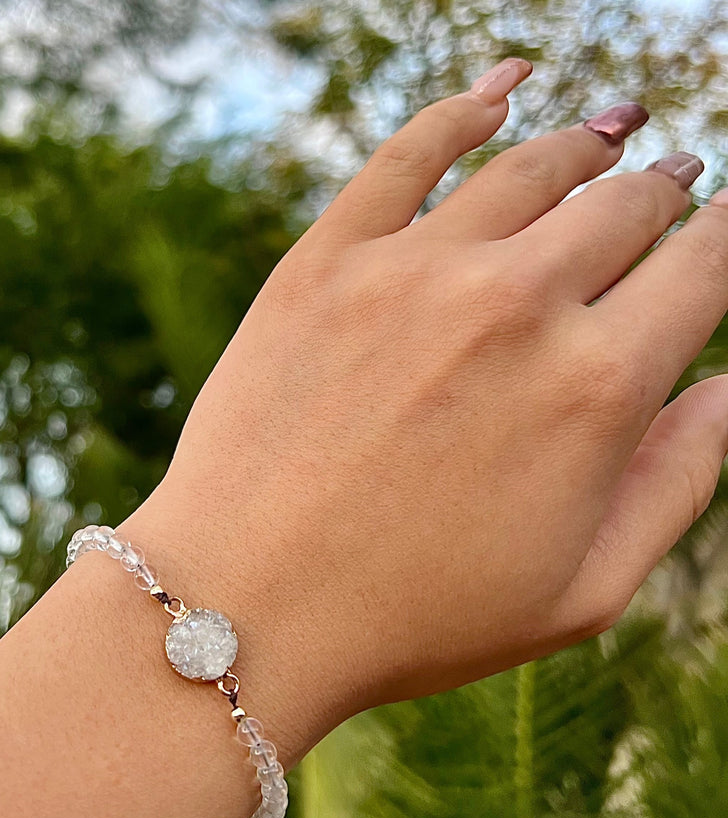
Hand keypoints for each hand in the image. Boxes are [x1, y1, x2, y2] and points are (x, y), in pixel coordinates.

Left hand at [124, 59, 727, 749]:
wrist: (245, 609)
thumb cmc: (413, 621)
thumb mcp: (580, 594)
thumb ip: (676, 485)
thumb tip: (727, 387)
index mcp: (596, 388)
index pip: (701, 268)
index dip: (725, 237)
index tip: (724, 224)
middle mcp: (515, 307)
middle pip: (623, 206)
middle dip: (659, 194)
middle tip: (665, 187)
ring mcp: (411, 274)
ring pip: (530, 169)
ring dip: (585, 146)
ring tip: (609, 133)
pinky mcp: (322, 264)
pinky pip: (408, 154)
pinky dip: (465, 107)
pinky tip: (502, 89)